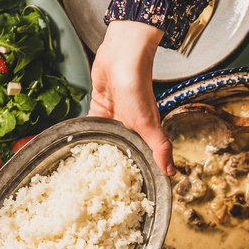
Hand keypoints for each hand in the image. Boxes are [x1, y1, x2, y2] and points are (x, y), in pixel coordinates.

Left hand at [90, 20, 173, 175]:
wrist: (122, 56)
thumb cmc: (136, 87)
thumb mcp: (148, 124)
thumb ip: (160, 148)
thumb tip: (172, 173)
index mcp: (143, 133)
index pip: (140, 158)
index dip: (134, 173)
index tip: (124, 192)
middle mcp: (129, 127)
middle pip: (120, 149)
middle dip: (110, 164)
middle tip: (97, 184)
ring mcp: (113, 116)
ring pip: (104, 138)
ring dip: (95, 148)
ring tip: (82, 169)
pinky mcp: (100, 105)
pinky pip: (91, 124)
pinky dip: (85, 132)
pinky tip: (76, 143)